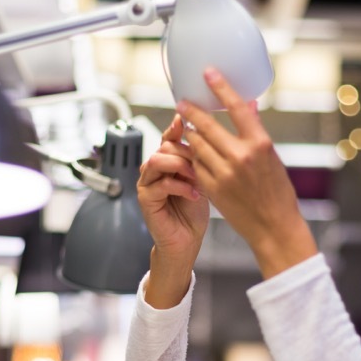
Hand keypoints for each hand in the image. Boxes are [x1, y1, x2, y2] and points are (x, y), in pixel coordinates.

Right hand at [137, 115, 209, 306]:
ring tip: (196, 178)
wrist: (187, 240)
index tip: (189, 120)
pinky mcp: (145, 199)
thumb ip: (202, 159)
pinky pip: (160, 184)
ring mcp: (147, 183)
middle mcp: (154, 169)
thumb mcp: (203, 180)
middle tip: (202, 162)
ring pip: (157, 160)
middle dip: (185, 151)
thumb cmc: (195, 212)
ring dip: (180, 166)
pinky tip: (194, 195)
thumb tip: (215, 134)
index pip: (170, 137)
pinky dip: (179, 187)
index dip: (177, 128)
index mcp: (168, 162)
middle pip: (164, 146)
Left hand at [177, 68, 318, 278]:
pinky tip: (193, 152)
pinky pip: (195, 165)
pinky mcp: (211, 188)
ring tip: (187, 128)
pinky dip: (193, 156)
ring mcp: (223, 173)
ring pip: (196, 144)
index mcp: (260, 145)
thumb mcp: (273, 158)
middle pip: (207, 125)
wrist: (273, 227)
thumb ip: (256, 132)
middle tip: (183, 103)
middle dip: (191, 112)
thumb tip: (249, 106)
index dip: (220, 88)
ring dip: (190, 134)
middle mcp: (240, 156)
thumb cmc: (278, 193)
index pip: (237, 108)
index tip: (208, 74)